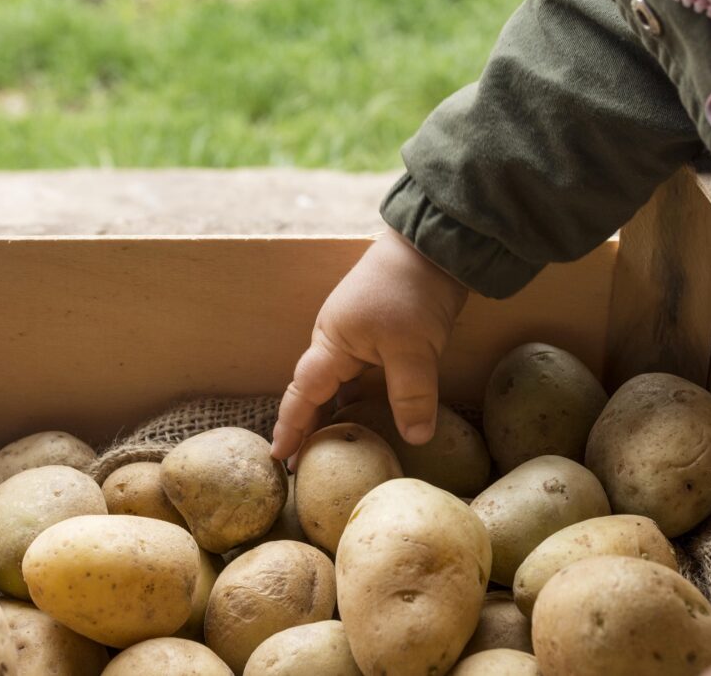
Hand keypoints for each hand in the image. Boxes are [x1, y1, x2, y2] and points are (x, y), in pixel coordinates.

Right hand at [270, 227, 467, 461]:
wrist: (432, 246)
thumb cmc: (411, 291)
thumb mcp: (413, 348)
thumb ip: (411, 395)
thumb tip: (415, 439)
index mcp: (332, 343)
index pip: (303, 393)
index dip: (290, 426)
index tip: (278, 456)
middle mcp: (334, 340)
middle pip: (312, 390)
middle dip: (304, 425)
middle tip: (299, 462)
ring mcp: (354, 335)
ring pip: (335, 383)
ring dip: (330, 412)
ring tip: (329, 448)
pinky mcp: (375, 332)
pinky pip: (355, 374)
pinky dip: (354, 398)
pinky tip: (365, 416)